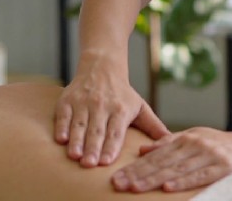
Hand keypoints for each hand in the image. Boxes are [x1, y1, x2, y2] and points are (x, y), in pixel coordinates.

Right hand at [54, 58, 169, 166]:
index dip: (111, 146)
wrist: (102, 67)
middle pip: (97, 130)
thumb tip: (170, 140)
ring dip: (77, 141)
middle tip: (89, 164)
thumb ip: (153, 125)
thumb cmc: (122, 94)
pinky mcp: (67, 100)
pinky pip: (63, 115)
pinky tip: (61, 140)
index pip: (115, 132)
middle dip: (93, 148)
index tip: (107, 162)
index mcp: (121, 109)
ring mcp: (83, 102)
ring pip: (79, 124)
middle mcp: (102, 106)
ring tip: (75, 156)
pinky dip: (62, 126)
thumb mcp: (140, 106)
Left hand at [111, 127, 231, 192]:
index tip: (118, 176)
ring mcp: (209, 156)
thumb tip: (143, 150)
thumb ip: (170, 142)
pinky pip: (199, 176)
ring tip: (135, 188)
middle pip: (162, 162)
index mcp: (187, 139)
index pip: (156, 155)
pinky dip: (183, 182)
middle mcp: (196, 145)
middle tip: (118, 184)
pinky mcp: (222, 168)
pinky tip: (167, 188)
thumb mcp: (196, 137)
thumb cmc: (224, 144)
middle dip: (138, 174)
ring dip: (154, 180)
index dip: (136, 167)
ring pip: (176, 169)